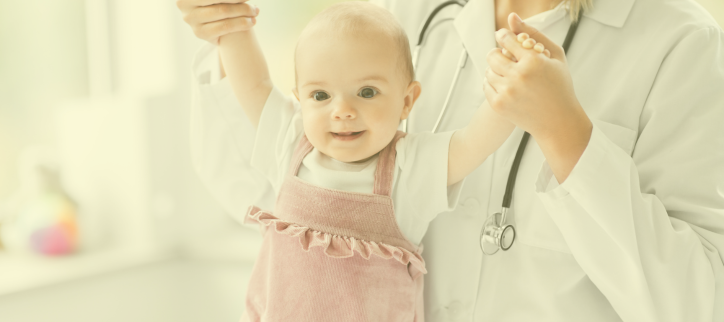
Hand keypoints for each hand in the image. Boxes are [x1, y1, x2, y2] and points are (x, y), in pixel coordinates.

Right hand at [177, 0, 258, 44]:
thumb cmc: (218, 3)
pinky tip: (251, 22)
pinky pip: (224, 27)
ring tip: (255, 11)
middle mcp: (185, 4)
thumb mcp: (218, 0)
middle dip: (240, 2)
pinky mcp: (199, 33)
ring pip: (223, 12)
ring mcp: (191, 20)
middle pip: (221, 1)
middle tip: (254, 6)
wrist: (216, 23)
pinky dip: (241, 24)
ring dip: (244, 11)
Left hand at [484, 13, 588, 142]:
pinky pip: (486, 86)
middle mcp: (518, 76)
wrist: (557, 121)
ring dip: (496, 70)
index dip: (503, 36)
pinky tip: (505, 85)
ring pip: (488, 71)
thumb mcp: (554, 56)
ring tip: (508, 73)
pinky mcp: (499, 105)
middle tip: (504, 57)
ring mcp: (507, 92)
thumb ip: (533, 33)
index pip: (506, 39)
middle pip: (492, 55)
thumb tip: (511, 17)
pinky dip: (493, 84)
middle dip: (497, 54)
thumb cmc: (559, 86)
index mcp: (533, 61)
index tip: (503, 37)